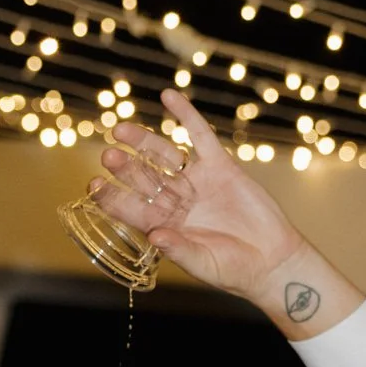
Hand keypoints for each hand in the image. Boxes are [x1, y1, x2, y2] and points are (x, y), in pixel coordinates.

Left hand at [93, 88, 302, 302]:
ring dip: (143, 142)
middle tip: (108, 155)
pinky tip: (169, 97)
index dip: (112, 197)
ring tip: (121, 130)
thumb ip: (179, 249)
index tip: (93, 185)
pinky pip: (200, 137)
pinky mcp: (220, 167)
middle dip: (126, 168)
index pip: (131, 209)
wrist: (272, 259)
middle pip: (144, 179)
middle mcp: (176, 202)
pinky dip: (185, 116)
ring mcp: (197, 182)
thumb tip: (155, 236)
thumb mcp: (204, 264)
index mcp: (165, 226)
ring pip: (164, 156)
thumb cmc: (235, 270)